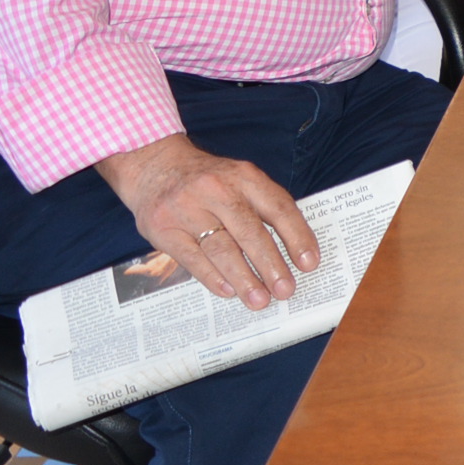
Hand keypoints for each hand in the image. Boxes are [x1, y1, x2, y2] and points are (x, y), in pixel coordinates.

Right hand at [94, 134, 319, 311]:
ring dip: (243, 278)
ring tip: (260, 300)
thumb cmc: (208, 180)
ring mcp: (187, 208)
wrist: (153, 164)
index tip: (309, 263)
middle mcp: (216, 190)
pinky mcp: (163, 227)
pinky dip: (212, 277)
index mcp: (244, 176)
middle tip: (286, 290)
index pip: (278, 207)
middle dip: (271, 265)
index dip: (297, 237)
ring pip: (221, 249)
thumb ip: (263, 206)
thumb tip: (293, 250)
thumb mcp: (239, 179)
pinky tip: (228, 291)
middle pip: (250, 232)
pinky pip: (191, 257)